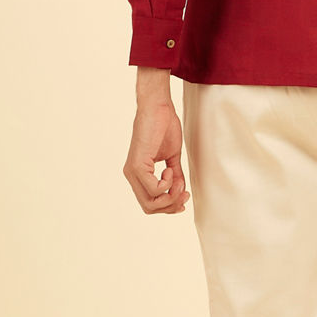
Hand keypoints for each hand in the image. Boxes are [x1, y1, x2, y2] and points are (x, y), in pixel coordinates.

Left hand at [123, 80, 189, 214]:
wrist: (157, 108)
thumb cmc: (163, 126)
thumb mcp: (172, 156)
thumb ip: (175, 175)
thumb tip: (180, 191)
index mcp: (138, 175)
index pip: (150, 204)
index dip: (168, 206)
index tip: (185, 197)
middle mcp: (132, 176)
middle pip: (149, 208)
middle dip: (171, 205)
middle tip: (184, 193)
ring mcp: (132, 172)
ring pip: (150, 203)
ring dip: (170, 196)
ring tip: (178, 180)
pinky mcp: (137, 165)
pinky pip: (153, 189)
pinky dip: (167, 184)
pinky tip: (170, 169)